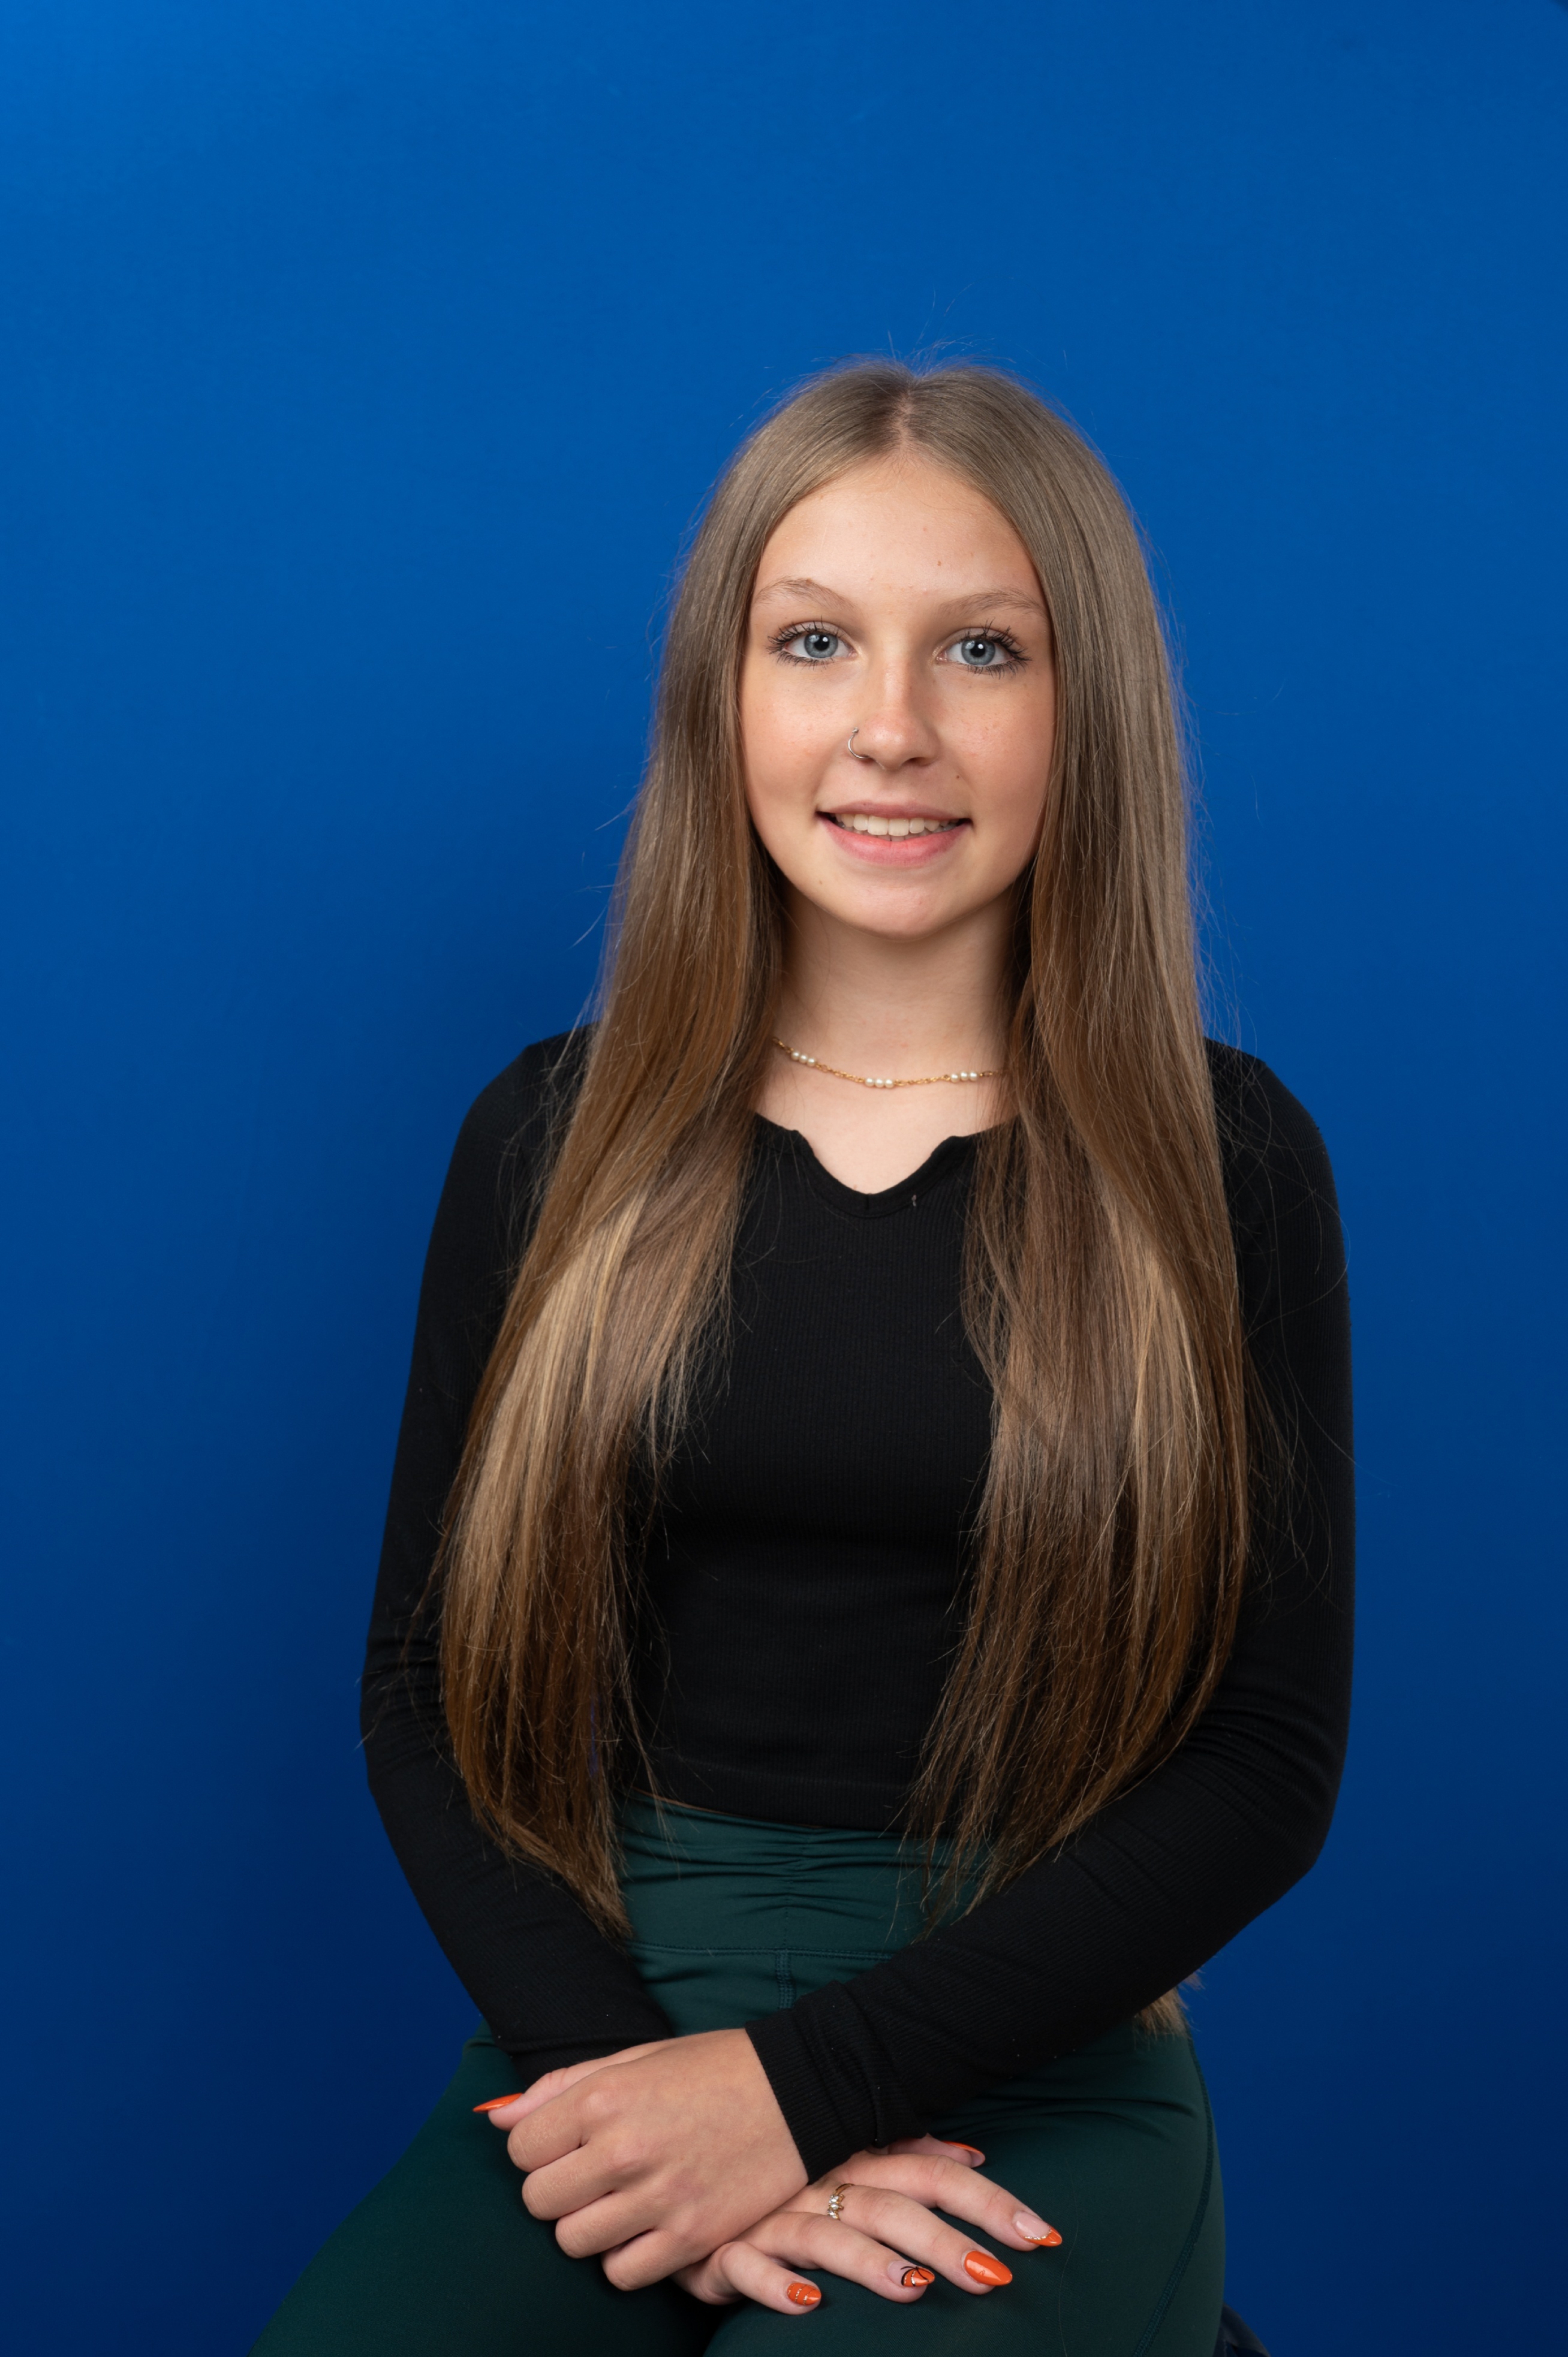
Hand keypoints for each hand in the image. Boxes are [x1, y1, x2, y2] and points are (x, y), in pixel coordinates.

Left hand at [479, 2030, 807, 2286]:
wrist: (799, 2089)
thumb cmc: (712, 2067)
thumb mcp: (634, 2058)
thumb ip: (561, 2088)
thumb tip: (497, 2119)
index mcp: (605, 2097)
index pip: (521, 2151)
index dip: (539, 2150)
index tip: (567, 2145)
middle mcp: (624, 2149)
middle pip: (539, 2202)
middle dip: (556, 2191)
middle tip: (591, 2175)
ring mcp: (659, 2199)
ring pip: (573, 2243)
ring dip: (588, 2225)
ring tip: (619, 2201)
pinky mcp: (691, 2237)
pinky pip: (622, 2273)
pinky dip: (625, 2257)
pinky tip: (646, 2227)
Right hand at [672, 2138, 1062, 2315]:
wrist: (673, 2146)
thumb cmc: (770, 2160)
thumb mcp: (838, 2150)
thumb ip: (902, 2149)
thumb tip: (973, 2154)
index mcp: (848, 2154)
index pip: (929, 2172)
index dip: (986, 2201)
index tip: (1041, 2233)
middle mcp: (815, 2179)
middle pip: (892, 2206)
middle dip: (948, 2239)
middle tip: (999, 2276)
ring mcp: (768, 2212)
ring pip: (826, 2235)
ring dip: (870, 2263)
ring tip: (915, 2291)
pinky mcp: (718, 2247)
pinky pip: (745, 2265)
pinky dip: (775, 2284)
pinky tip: (807, 2304)